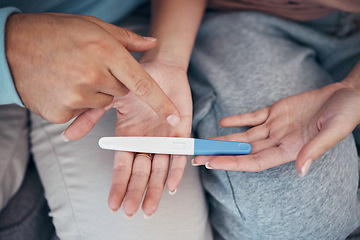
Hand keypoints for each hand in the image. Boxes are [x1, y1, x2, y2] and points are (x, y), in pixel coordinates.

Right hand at [5, 12, 179, 123]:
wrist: (11, 45)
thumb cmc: (55, 33)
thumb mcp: (93, 27)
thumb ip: (126, 39)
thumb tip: (152, 43)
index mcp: (105, 53)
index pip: (142, 83)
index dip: (160, 102)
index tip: (174, 117)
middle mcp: (93, 77)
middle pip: (120, 93)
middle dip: (112, 83)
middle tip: (91, 67)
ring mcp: (76, 97)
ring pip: (100, 103)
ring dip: (93, 93)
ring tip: (73, 75)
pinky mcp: (60, 112)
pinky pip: (80, 113)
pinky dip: (75, 102)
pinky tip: (61, 86)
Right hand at [64, 60, 191, 216]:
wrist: (161, 68)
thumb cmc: (135, 83)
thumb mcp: (111, 100)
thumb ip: (90, 117)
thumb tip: (65, 135)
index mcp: (129, 139)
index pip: (122, 167)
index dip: (118, 185)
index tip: (114, 205)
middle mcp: (146, 143)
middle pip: (141, 173)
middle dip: (136, 192)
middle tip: (131, 212)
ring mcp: (164, 140)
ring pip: (160, 169)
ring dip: (155, 189)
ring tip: (149, 208)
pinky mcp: (181, 133)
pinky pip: (179, 155)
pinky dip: (176, 170)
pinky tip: (172, 186)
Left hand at [194, 81, 359, 176]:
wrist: (347, 94)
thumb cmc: (344, 114)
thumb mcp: (332, 131)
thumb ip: (314, 150)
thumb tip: (300, 171)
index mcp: (290, 149)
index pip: (255, 161)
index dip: (233, 163)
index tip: (213, 164)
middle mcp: (278, 141)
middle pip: (243, 151)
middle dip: (220, 154)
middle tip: (197, 157)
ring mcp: (275, 126)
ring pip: (243, 136)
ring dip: (223, 139)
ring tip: (203, 142)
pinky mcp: (275, 112)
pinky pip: (252, 117)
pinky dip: (237, 120)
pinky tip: (223, 123)